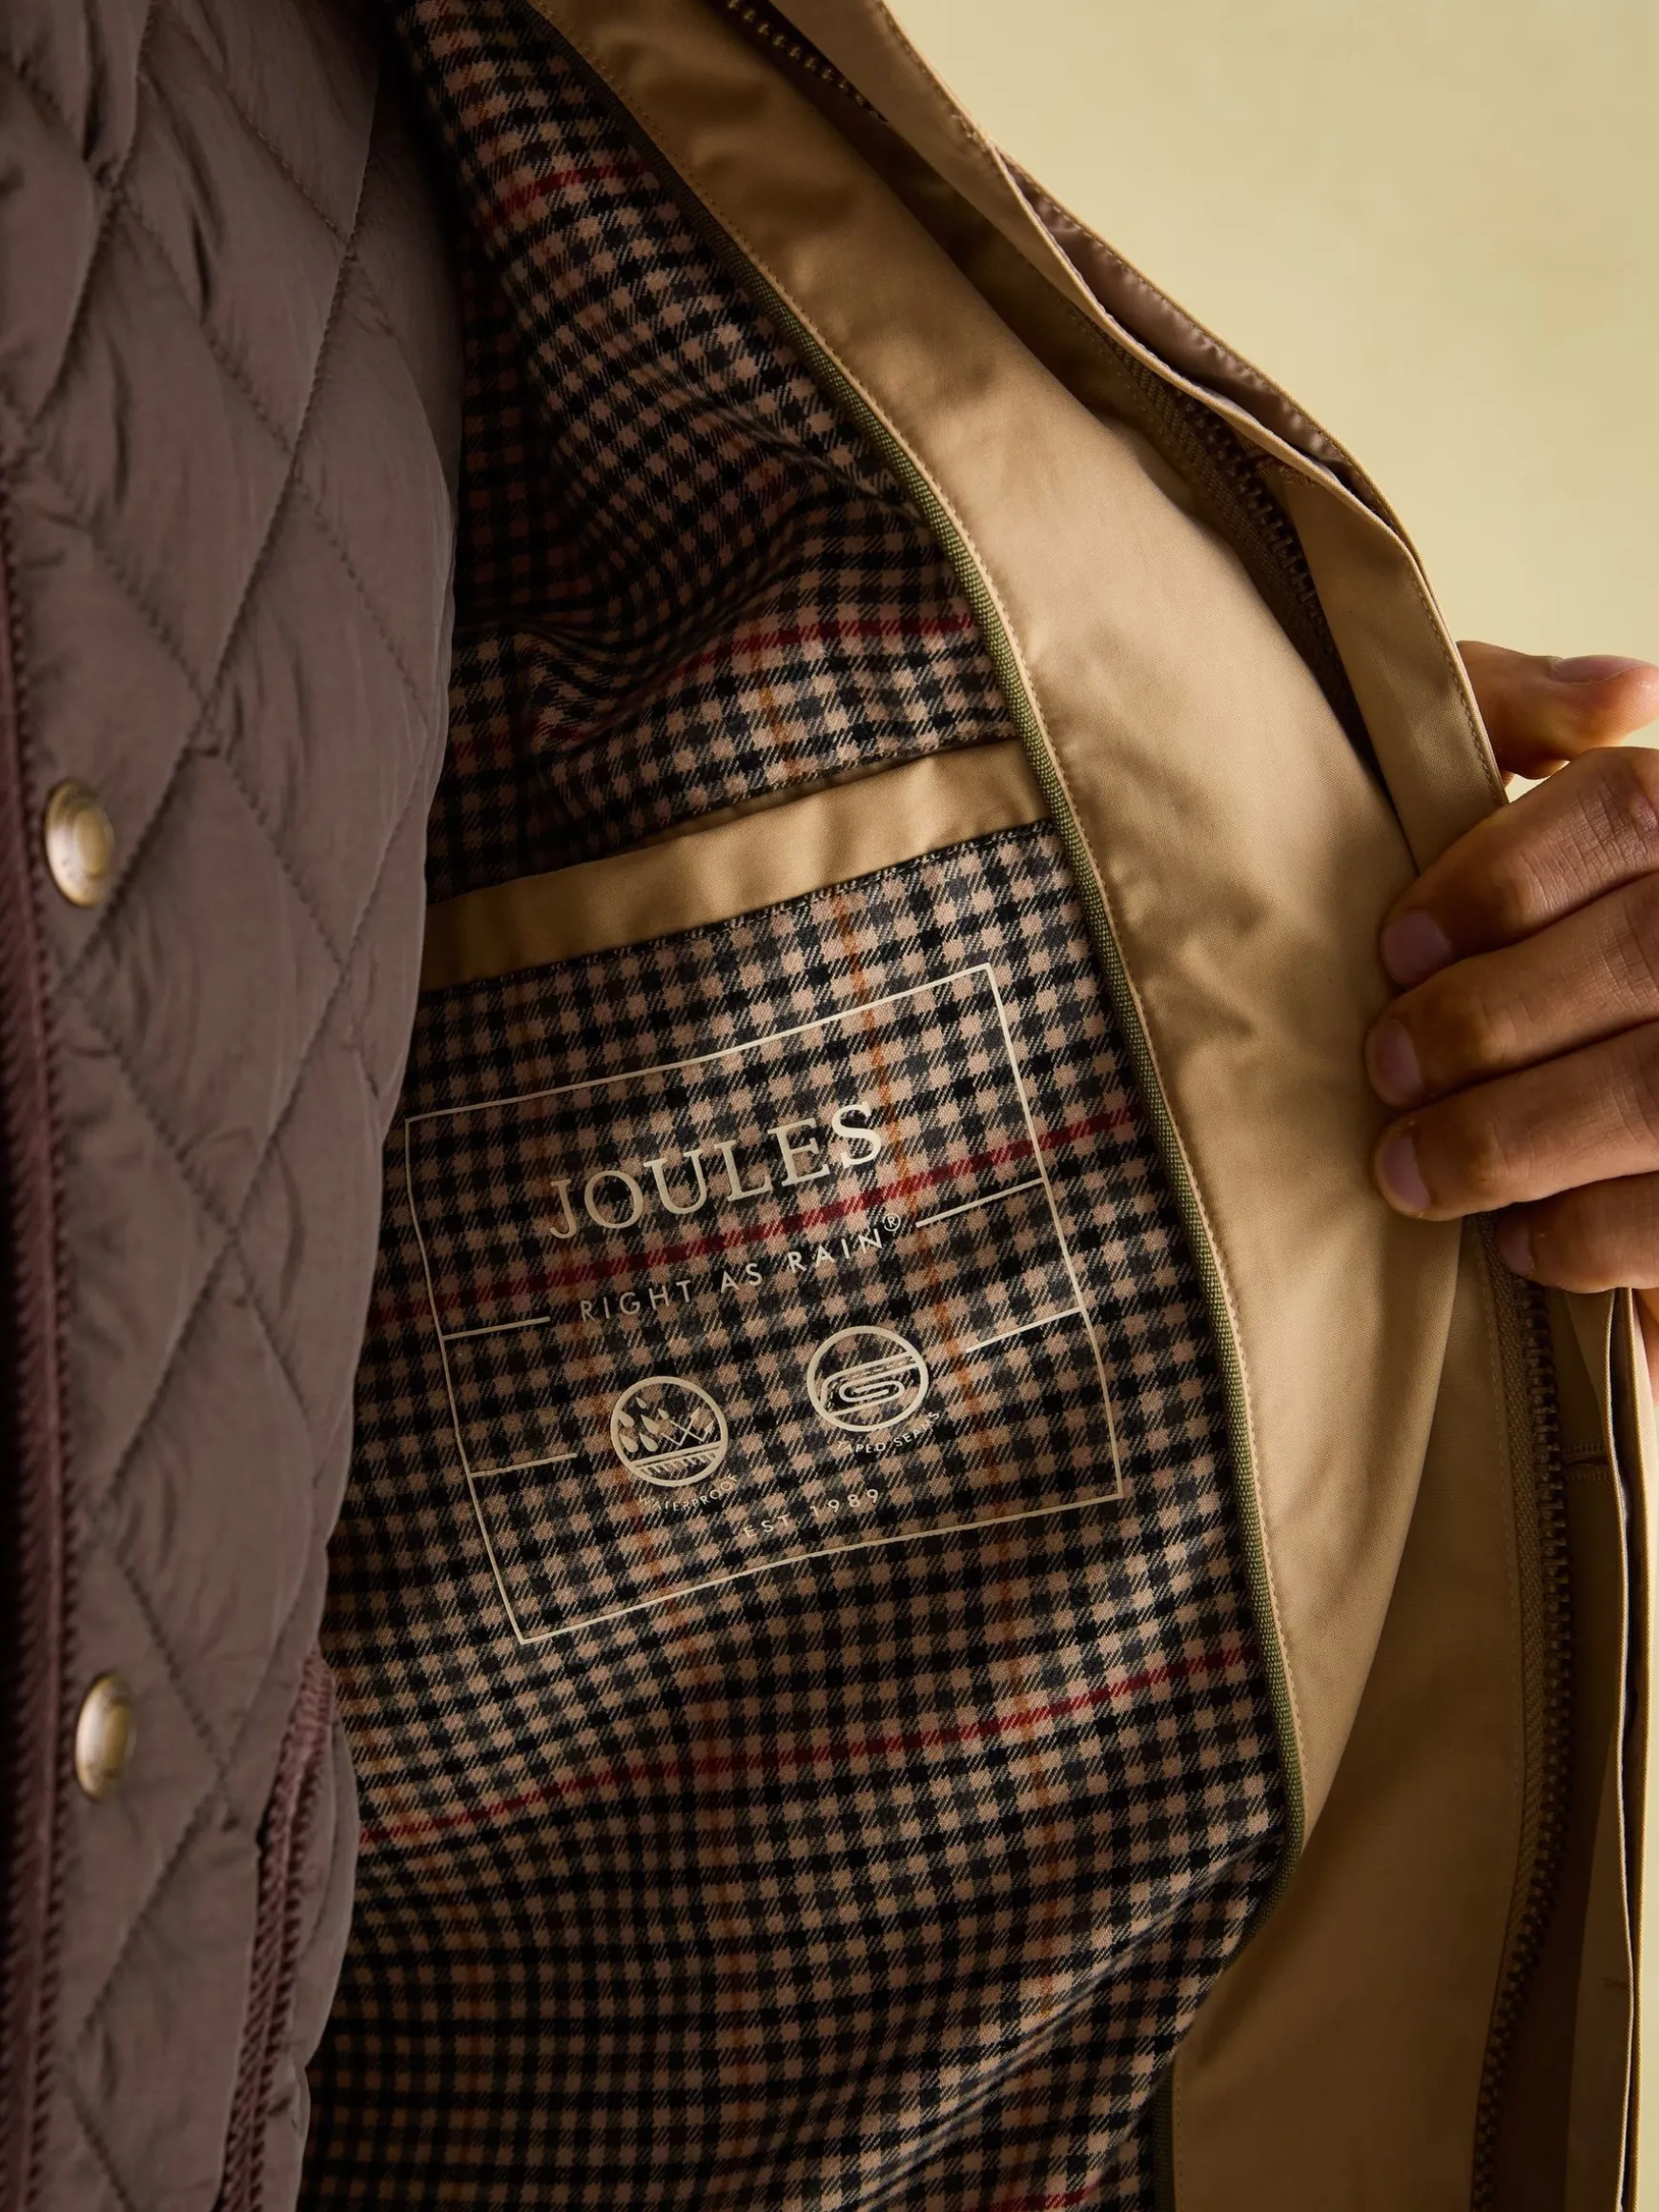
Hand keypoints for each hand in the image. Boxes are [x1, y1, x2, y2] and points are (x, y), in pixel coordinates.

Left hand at [1363, 643, 1658, 1389]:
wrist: (1569, 1043)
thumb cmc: (1531, 920)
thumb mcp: (1512, 790)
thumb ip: (1522, 714)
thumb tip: (1623, 691)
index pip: (1628, 809)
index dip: (1497, 880)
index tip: (1395, 951)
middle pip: (1642, 953)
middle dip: (1485, 1023)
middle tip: (1387, 1068)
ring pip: (1652, 1094)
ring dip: (1508, 1140)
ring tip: (1410, 1168)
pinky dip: (1581, 1234)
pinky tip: (1514, 1234)